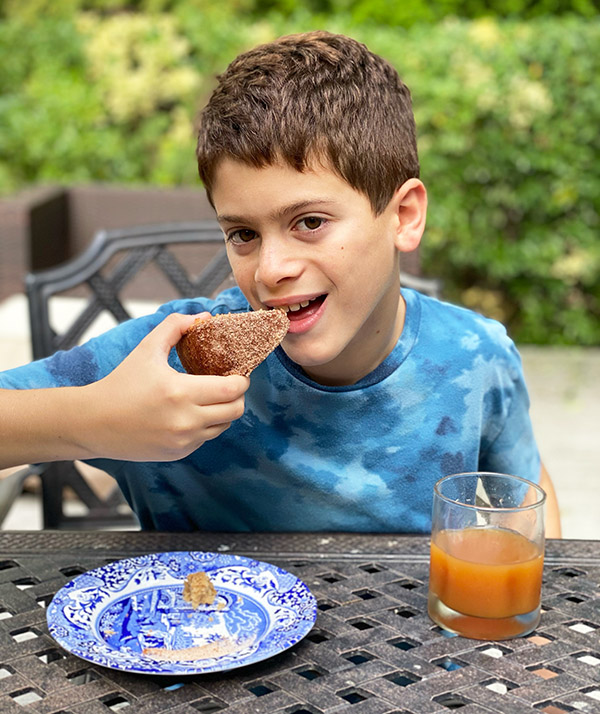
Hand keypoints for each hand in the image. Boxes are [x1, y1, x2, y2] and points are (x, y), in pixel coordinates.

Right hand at [82, 313, 249, 461]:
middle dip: (237, 395)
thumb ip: (175, 327)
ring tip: (211, 397)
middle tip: (228, 383)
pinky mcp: (178, 453)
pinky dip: (206, 424)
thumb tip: (203, 317)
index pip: (232, 389)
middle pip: (236, 410)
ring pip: (224, 426)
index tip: (237, 371)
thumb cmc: (121, 382)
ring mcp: (183, 440)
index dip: (241, 379)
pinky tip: (192, 412)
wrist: (93, 423)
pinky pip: (206, 437)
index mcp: (180, 392)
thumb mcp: (147, 349)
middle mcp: (185, 420)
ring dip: (224, 411)